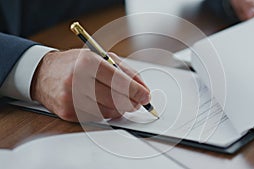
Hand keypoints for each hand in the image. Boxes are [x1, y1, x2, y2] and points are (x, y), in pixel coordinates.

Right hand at [31, 49, 149, 121]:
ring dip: (119, 109)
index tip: (146, 96)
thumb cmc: (75, 64)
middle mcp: (77, 80)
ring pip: (108, 111)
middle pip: (115, 98)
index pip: (118, 80)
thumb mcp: (99, 58)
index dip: (136, 90)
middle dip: (132, 102)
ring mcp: (71, 98)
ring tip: (120, 101)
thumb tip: (142, 89)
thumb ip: (124, 71)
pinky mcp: (68, 113)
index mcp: (87, 62)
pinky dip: (106, 113)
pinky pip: (96, 118)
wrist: (43, 74)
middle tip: (138, 102)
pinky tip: (103, 104)